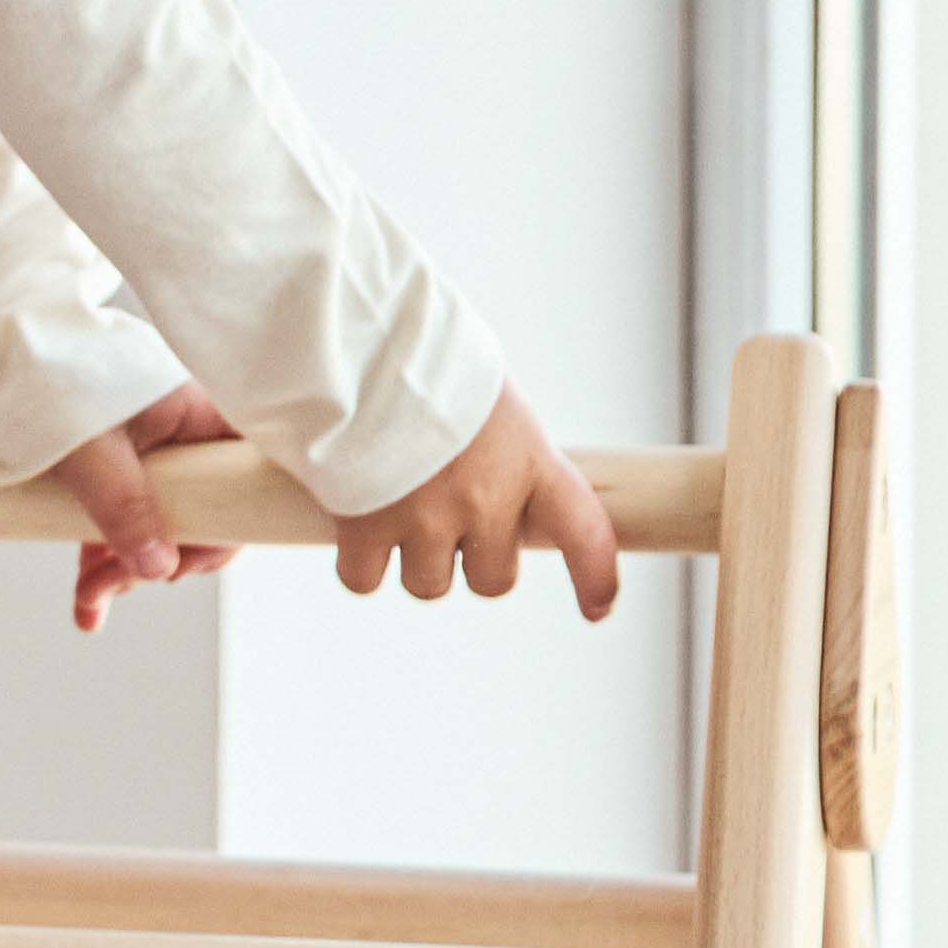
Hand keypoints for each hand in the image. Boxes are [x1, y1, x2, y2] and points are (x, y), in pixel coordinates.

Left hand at [48, 384, 244, 633]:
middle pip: (191, 515)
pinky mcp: (109, 467)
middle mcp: (179, 436)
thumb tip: (160, 569)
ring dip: (121, 569)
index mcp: (196, 416)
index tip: (178, 570)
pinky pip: (118, 520)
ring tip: (88, 601)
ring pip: (150, 525)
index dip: (216, 538)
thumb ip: (127, 508)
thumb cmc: (49, 378)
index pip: (236, 487)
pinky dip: (101, 559)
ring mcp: (145, 453)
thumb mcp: (92, 451)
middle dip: (153, 563)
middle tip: (116, 586)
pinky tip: (86, 603)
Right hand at [330, 379, 619, 621]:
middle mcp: (486, 500)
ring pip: (428, 584)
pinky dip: (357, 562)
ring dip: (412, 560)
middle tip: (443, 515)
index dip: (594, 579)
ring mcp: (426, 518)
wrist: (360, 338)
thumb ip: (501, 447)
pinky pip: (364, 580)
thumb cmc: (425, 354)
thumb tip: (489, 483)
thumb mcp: (489, 395)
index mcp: (530, 460)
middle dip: (470, 557)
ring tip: (390, 509)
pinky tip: (351, 526)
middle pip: (493, 579)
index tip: (596, 609)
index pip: (585, 535)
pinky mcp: (366, 526)